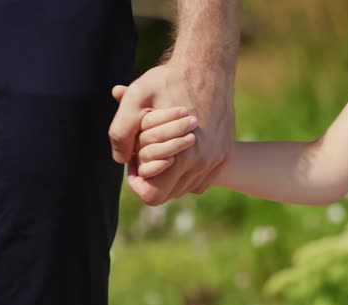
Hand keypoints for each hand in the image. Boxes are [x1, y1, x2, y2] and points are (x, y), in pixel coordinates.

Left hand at [109, 61, 234, 204]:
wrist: (208, 66)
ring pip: (187, 187)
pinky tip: (182, 151)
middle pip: (170, 194)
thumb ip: (120, 131)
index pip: (154, 196)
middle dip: (155, 178)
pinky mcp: (227, 154)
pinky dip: (190, 171)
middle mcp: (204, 163)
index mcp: (182, 156)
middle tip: (147, 152)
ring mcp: (218, 160)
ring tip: (164, 148)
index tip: (135, 163)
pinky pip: (203, 179)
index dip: (139, 184)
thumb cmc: (169, 80)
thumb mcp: (135, 99)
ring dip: (173, 174)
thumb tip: (120, 159)